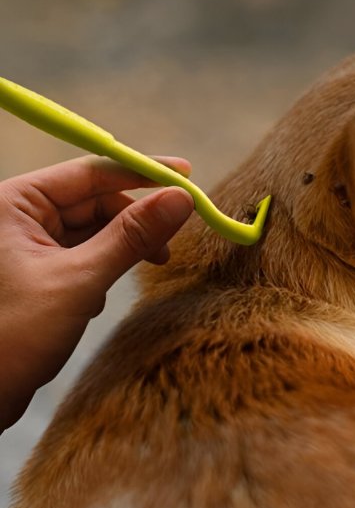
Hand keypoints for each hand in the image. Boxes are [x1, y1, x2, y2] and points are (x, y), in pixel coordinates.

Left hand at [0, 155, 193, 432]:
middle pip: (93, 199)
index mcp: (13, 203)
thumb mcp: (80, 281)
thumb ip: (131, 237)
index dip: (140, 171)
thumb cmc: (11, 336)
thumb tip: (180, 199)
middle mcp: (16, 216)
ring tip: (141, 269)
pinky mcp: (34, 271)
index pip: (89, 172)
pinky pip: (82, 253)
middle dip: (134, 219)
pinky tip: (99, 296)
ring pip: (91, 229)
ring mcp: (24, 244)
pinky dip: (102, 268)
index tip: (184, 174)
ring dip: (120, 248)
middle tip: (171, 240)